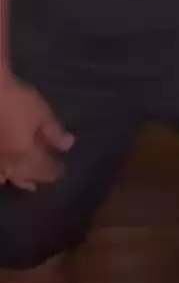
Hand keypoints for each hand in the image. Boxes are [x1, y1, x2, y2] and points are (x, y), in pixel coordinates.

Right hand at [0, 75, 73, 190]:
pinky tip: (2, 175)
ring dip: (17, 179)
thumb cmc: (14, 100)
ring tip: (25, 182)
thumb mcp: (40, 113)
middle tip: (42, 180)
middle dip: (34, 178)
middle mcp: (6, 163)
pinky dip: (1, 174)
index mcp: (24, 156)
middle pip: (23, 177)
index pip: (44, 171)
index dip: (54, 171)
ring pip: (5, 176)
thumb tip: (67, 145)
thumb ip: (54, 132)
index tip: (61, 170)